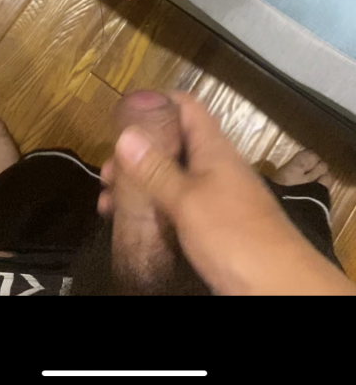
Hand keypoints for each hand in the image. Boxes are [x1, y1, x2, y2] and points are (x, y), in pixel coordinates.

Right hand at [100, 92, 355, 295]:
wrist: (278, 285)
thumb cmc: (234, 234)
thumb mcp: (188, 200)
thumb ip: (157, 170)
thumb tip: (125, 134)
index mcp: (213, 149)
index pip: (186, 106)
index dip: (157, 102)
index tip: (125, 114)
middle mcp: (216, 166)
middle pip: (173, 145)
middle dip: (138, 153)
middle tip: (108, 173)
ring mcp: (216, 196)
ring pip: (173, 178)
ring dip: (141, 184)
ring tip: (108, 202)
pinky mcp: (214, 226)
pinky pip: (178, 207)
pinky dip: (154, 209)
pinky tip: (130, 223)